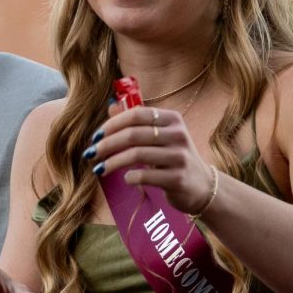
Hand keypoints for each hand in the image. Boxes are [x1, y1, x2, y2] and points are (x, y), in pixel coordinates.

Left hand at [87, 103, 216, 215]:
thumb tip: (111, 106)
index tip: (96, 136)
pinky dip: (130, 177)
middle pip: (133, 135)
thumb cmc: (173, 157)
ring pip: (137, 155)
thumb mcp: (159, 136)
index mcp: (172, 119)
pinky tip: (126, 179)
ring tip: (99, 169)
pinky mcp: (178, 178)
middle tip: (91, 153)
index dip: (111, 124)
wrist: (202, 186)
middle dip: (106, 144)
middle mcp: (178, 135)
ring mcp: (179, 157)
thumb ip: (136, 122)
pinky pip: (146, 176)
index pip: (136, 114)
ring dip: (112, 162)